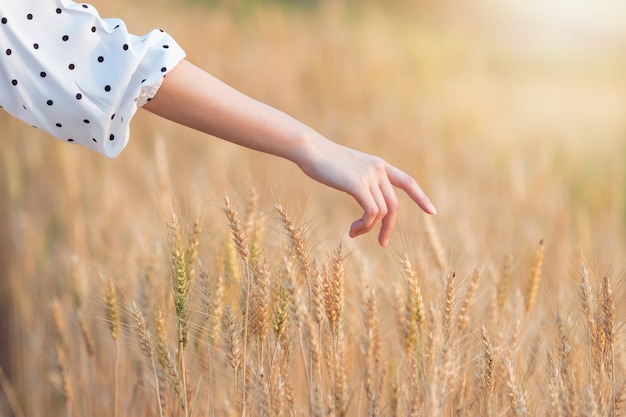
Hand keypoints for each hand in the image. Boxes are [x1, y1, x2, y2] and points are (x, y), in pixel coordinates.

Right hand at [297, 139, 435, 246]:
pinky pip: (371, 213)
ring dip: (368, 228)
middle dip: (388, 227)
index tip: (432, 211)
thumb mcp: (348, 170)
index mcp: (378, 164)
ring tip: (354, 232)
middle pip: (393, 205)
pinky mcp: (358, 184)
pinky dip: (365, 225)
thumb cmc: (323, 161)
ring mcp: (369, 176)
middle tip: (382, 243)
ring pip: (382, 212)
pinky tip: (353, 229)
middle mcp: (378, 169)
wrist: (310, 149)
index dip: (420, 197)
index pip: (407, 181)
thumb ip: (360, 181)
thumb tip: (365, 201)